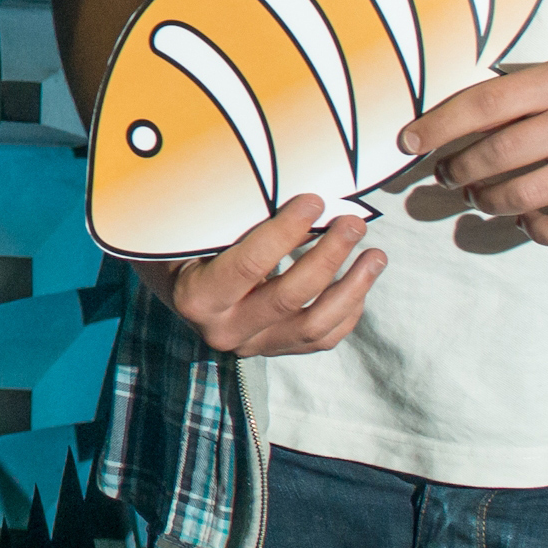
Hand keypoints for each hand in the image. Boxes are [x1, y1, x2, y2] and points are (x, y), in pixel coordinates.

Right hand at [135, 196, 383, 355]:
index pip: (249, 265)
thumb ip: (237, 218)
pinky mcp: (274, 349)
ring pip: (314, 327)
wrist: (171, 285)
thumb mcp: (197, 229)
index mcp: (197, 298)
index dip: (285, 231)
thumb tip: (297, 197)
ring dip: (352, 289)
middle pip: (289, 297)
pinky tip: (362, 281)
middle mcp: (223, 331)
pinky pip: (321, 339)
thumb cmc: (182, 244)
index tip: (314, 201)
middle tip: (353, 222)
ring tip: (376, 255)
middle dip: (329, 256)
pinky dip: (348, 311)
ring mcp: (252, 346)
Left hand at [402, 57, 547, 248]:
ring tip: (481, 196)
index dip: (437, 126)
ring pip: (521, 196)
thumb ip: (515, 95)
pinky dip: (534, 229)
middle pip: (496, 154)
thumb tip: (445, 122)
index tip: (408, 142)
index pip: (482, 104)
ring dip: (488, 201)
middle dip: (458, 170)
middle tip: (449, 176)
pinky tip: (527, 218)